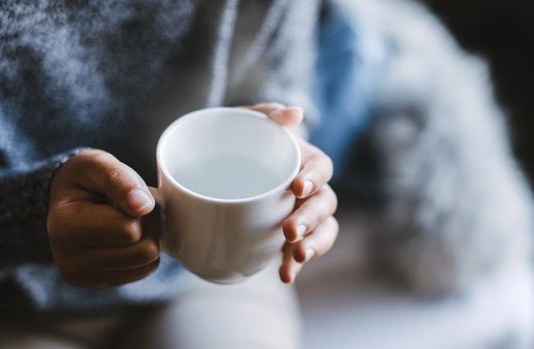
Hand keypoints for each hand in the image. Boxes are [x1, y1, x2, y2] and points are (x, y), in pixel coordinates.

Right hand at [47, 149, 158, 288]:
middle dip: (146, 226)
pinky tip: (122, 238)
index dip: (138, 209)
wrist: (66, 198)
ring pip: (146, 265)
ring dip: (146, 239)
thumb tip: (143, 206)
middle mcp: (69, 261)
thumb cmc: (84, 179)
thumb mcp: (97, 164)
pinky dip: (140, 254)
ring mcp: (82, 277)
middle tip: (129, 209)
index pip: (129, 231)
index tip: (122, 197)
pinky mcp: (96, 284)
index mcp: (64, 229)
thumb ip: (120, 179)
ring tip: (125, 221)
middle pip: (143, 252)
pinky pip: (141, 273)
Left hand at [246, 103, 338, 282]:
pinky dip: (296, 264)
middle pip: (325, 203)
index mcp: (302, 159)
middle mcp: (307, 188)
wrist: (208, 164)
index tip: (297, 188)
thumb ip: (268, 114)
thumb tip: (297, 114)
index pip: (321, 168)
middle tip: (290, 231)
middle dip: (311, 219)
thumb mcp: (245, 120)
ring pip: (323, 230)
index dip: (315, 178)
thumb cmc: (234, 138)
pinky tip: (286, 274)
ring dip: (314, 244)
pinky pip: (300, 252)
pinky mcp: (286, 237)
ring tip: (297, 257)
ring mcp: (298, 214)